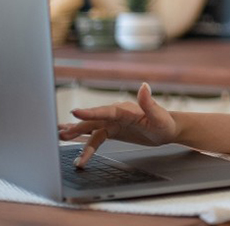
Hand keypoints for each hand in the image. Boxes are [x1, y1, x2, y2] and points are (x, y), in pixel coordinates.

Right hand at [58, 82, 177, 167]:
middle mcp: (116, 114)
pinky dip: (85, 143)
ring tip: (60, 136)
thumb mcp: (159, 115)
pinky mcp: (113, 131)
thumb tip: (144, 86)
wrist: (168, 129)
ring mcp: (113, 122)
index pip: (105, 111)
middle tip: (61, 132)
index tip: (74, 112)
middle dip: (77, 126)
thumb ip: (149, 102)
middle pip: (93, 121)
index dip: (90, 112)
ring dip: (77, 133)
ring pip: (91, 129)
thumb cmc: (165, 122)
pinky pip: (95, 138)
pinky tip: (73, 144)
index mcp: (125, 110)